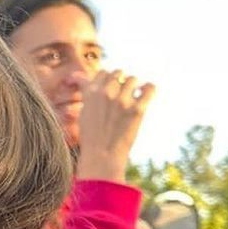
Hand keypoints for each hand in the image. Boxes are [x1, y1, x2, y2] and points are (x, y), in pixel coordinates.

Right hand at [75, 69, 154, 183]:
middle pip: (119, 73)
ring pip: (133, 79)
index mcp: (91, 93)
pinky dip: (149, 89)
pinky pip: (149, 88)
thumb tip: (78, 75)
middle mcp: (106, 93)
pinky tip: (145, 96)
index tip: (112, 89)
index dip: (109, 79)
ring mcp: (122, 100)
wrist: (102, 156)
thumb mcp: (83, 111)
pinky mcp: (137, 109)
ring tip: (134, 97)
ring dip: (134, 86)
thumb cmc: (91, 136)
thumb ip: (86, 92)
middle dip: (121, 81)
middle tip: (123, 94)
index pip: (103, 72)